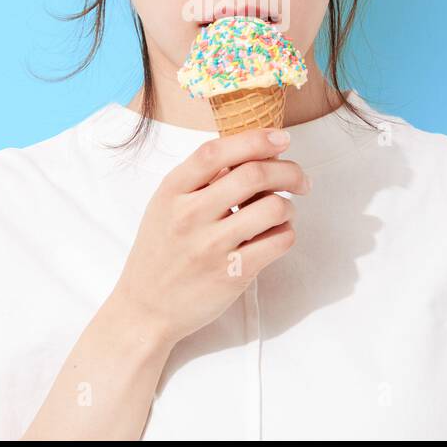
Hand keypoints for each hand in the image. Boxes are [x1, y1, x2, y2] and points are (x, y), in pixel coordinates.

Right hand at [110, 127, 311, 346]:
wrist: (146, 308)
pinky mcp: (232, 274)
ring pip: (274, 208)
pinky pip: (279, 242)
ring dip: (289, 206)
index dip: (255, 139)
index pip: (216, 151)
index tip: (282, 139)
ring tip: (284, 212)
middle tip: (300, 179)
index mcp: (172, 190)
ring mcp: (211, 246)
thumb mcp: (166, 204)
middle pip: (253, 174)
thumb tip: (253, 150)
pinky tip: (276, 235)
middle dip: (288, 171)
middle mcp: (190, 214)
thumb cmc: (162, 251)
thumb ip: (201, 178)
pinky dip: (287, 233)